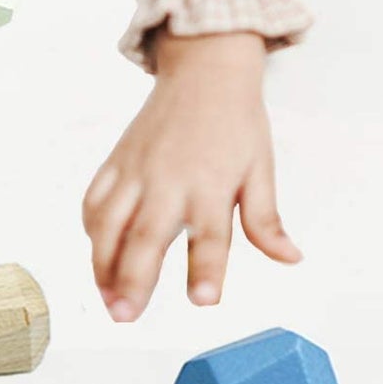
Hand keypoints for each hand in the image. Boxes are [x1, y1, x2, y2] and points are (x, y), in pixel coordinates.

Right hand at [81, 28, 301, 321]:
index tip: (203, 300)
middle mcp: (169, 177)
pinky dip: (92, 231)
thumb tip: (290, 257)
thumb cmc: (235, 121)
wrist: (205, 68)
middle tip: (126, 315)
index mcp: (211, 183)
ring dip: (103, 265)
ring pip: (109, 222)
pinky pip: (95, 200)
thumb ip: (266, 220)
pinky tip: (100, 255)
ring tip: (109, 299)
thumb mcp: (260, 168)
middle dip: (133, 278)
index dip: (206, 269)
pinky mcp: (117, 160)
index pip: (210, 235)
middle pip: (146, 234)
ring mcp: (137, 169)